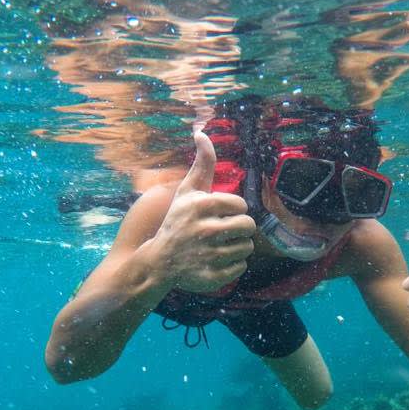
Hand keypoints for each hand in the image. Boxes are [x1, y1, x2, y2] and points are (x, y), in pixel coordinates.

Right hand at [153, 131, 256, 292]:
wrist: (159, 261)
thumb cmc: (178, 221)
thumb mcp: (187, 192)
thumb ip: (202, 164)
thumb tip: (202, 133)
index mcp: (201, 205)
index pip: (241, 205)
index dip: (233, 210)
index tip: (218, 215)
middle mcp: (204, 230)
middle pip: (249, 226)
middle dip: (239, 229)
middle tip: (223, 232)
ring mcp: (208, 255)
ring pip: (247, 247)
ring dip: (236, 247)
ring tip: (218, 246)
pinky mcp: (212, 276)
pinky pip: (241, 267)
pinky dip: (232, 266)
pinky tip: (216, 261)